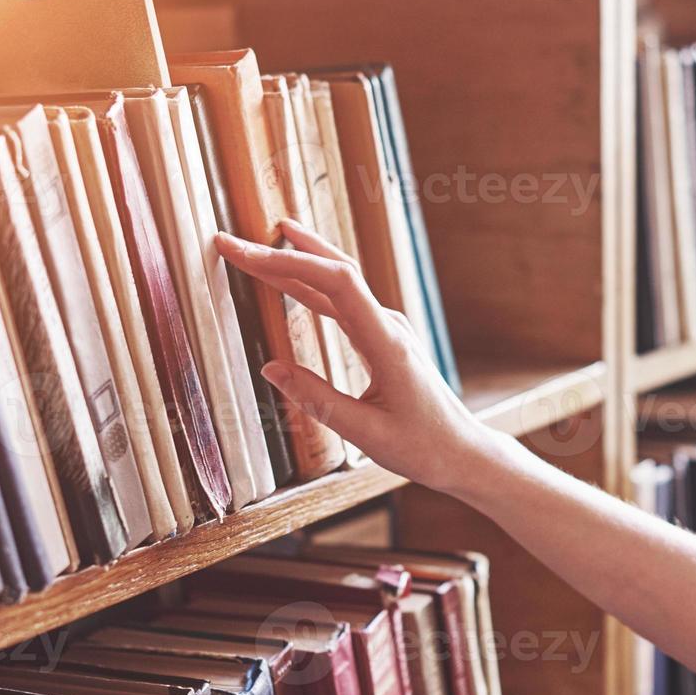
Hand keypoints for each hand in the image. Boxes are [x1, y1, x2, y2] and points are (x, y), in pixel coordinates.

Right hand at [216, 219, 500, 495]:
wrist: (462, 452)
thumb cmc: (423, 447)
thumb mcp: (366, 433)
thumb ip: (317, 400)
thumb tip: (270, 369)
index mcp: (387, 343)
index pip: (336, 283)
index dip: (290, 262)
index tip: (247, 254)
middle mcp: (388, 326)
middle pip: (332, 272)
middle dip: (281, 253)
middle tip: (233, 241)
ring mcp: (387, 329)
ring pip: (336, 282)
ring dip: (295, 262)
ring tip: (255, 247)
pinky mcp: (382, 338)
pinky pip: (342, 302)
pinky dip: (310, 286)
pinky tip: (291, 279)